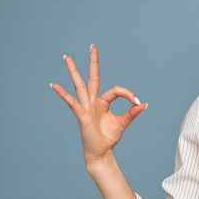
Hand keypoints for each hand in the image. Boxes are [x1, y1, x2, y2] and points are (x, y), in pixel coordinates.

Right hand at [50, 45, 146, 164]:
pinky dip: (63, 93)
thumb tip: (144, 104)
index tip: (137, 102)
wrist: (102, 152)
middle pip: (93, 77)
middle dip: (93, 62)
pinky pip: (72, 102)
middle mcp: (93, 101)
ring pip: (80, 85)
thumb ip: (132, 112)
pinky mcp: (81, 115)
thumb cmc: (110, 137)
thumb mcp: (123, 122)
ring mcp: (86, 107)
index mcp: (103, 102)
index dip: (128, 94)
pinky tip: (53, 85)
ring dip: (73, 71)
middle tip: (93, 47)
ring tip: (67, 57)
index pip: (116, 90)